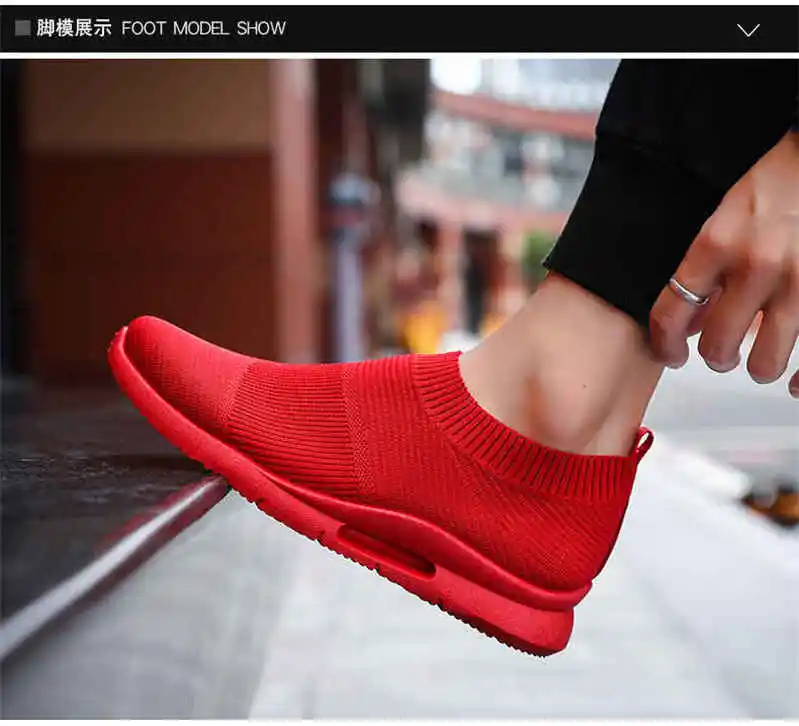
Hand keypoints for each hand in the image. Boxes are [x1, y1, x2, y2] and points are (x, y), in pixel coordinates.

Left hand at [650, 131, 798, 397]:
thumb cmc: (777, 184)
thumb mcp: (725, 215)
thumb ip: (705, 268)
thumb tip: (692, 322)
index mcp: (717, 243)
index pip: (671, 313)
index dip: (666, 344)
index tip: (671, 355)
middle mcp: (757, 266)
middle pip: (718, 346)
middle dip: (716, 356)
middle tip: (722, 353)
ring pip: (766, 362)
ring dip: (758, 365)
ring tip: (760, 356)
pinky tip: (793, 382)